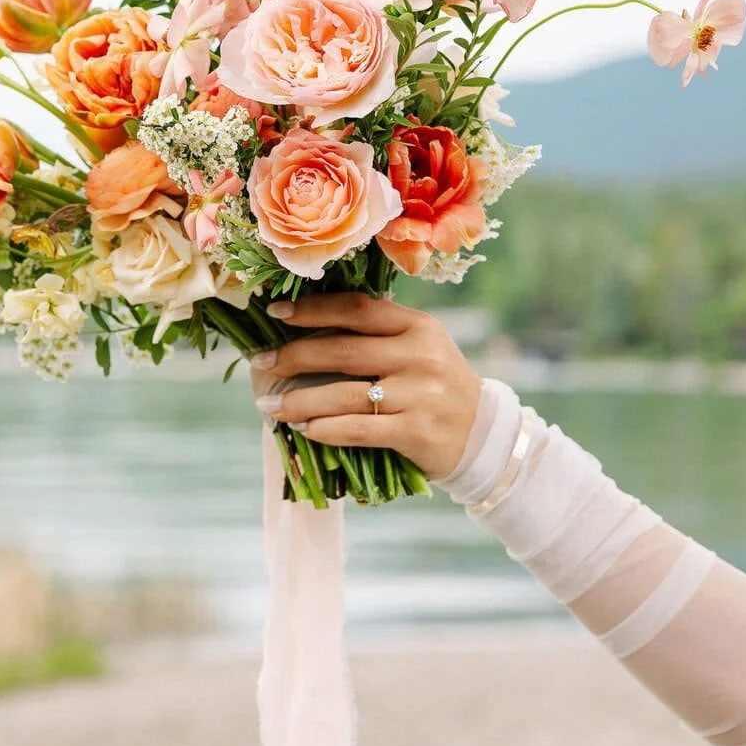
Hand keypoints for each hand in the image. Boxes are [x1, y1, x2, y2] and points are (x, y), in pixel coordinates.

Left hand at [249, 293, 482, 483]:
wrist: (485, 436)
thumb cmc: (436, 387)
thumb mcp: (420, 348)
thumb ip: (377, 334)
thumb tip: (307, 327)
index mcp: (418, 326)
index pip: (357, 308)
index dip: (313, 309)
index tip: (276, 313)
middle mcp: (420, 355)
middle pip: (342, 351)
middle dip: (293, 356)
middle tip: (260, 362)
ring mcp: (420, 395)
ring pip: (344, 394)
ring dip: (299, 400)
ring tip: (270, 405)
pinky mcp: (417, 432)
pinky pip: (358, 429)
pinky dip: (325, 429)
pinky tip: (303, 429)